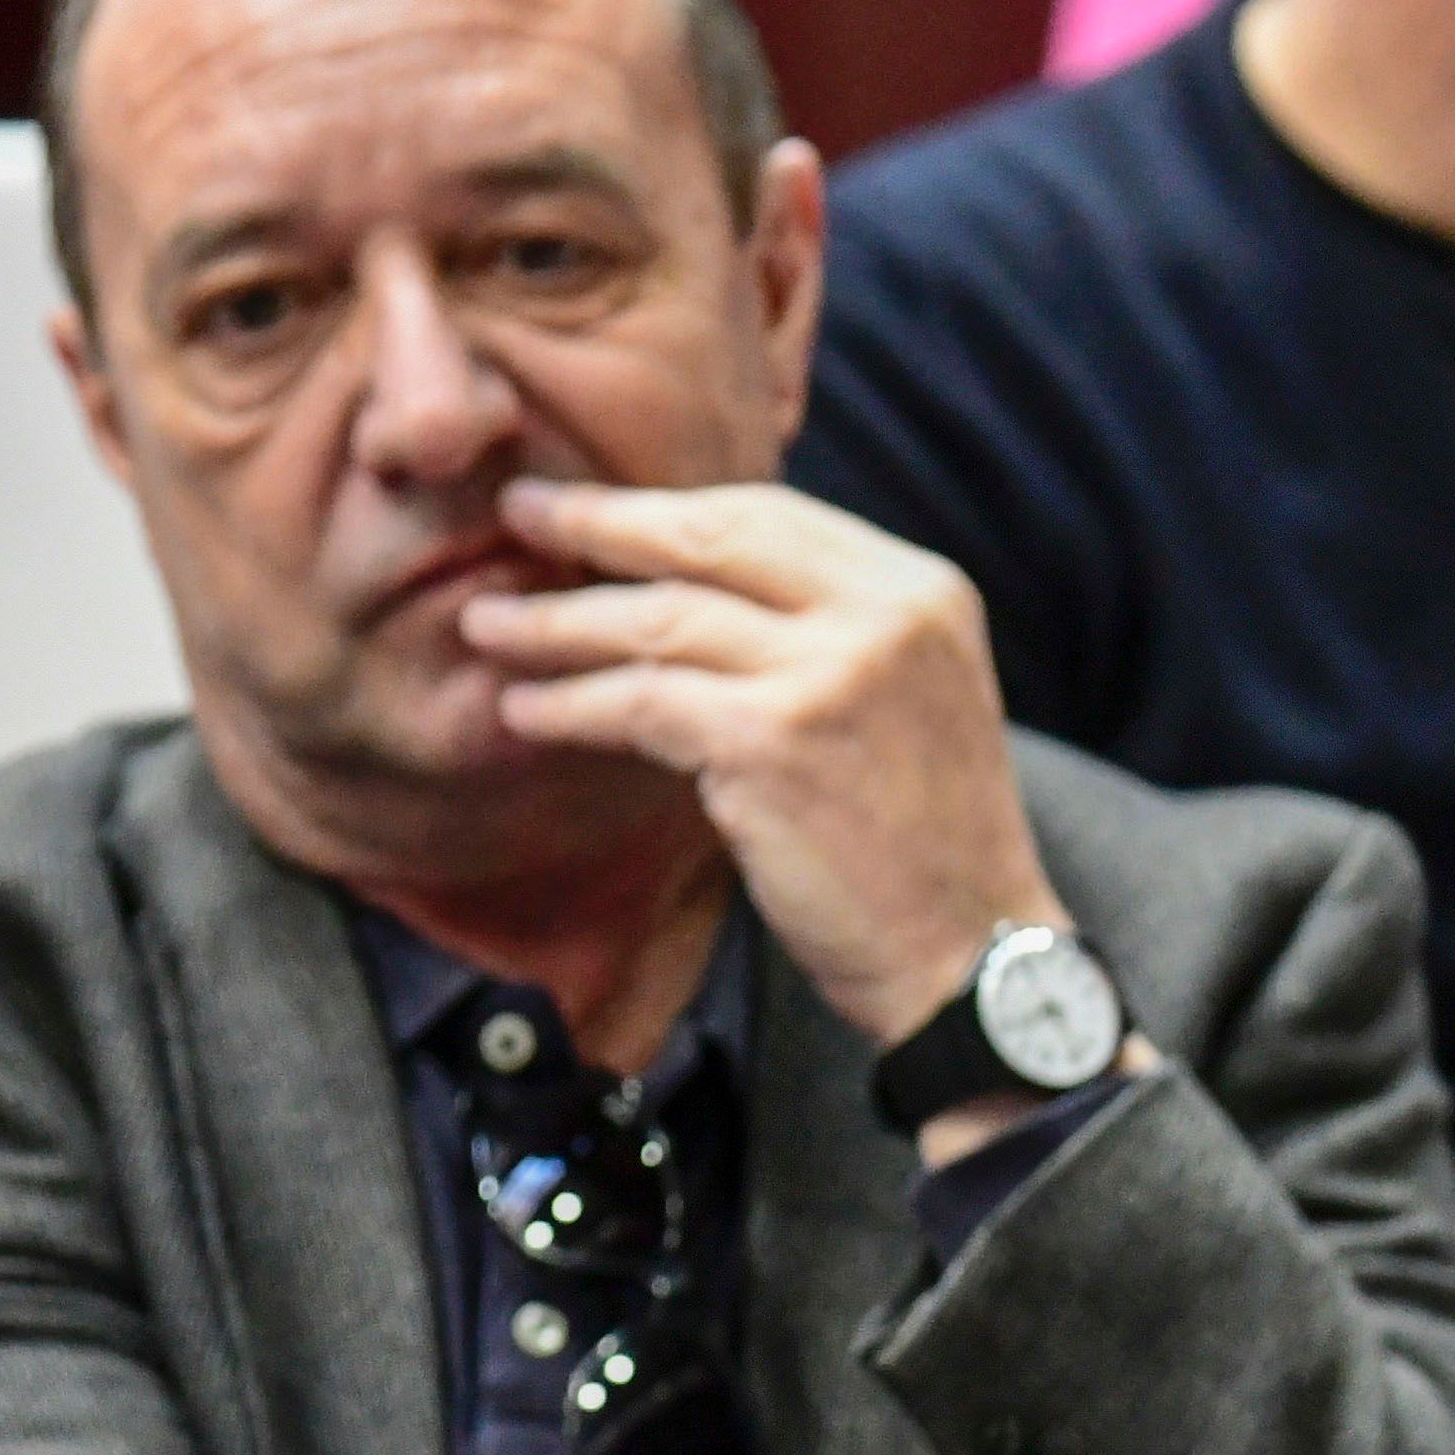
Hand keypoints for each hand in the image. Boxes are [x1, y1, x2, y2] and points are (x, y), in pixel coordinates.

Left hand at [465, 477, 1063, 1071]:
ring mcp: (829, 673)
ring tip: (486, 627)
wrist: (969, 948)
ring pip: (660, 621)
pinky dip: (572, 706)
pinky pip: (642, 703)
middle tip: (515, 513)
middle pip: (708, 539)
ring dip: (559, 624)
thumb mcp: (901, 695)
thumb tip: (691, 587)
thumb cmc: (916, 838)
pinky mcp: (773, 741)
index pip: (768, 513)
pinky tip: (523, 714)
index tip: (586, 506)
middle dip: (598, 522)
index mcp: (918, 588)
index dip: (664, 508)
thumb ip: (822, 630)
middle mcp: (883, 612)